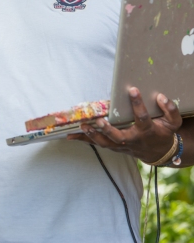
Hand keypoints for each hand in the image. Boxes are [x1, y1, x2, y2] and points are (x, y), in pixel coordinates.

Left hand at [67, 88, 182, 163]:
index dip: (137, 104)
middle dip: (108, 129)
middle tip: (99, 120)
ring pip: (105, 142)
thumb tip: (160, 96)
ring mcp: (121, 145)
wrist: (158, 152)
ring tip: (82, 125)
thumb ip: (170, 110)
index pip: (142, 117)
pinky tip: (70, 135)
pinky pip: (97, 144)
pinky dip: (84, 140)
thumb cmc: (163, 133)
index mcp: (146, 130)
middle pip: (118, 136)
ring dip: (92, 135)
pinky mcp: (113, 146)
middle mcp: (132, 139)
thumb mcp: (173, 122)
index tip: (132, 90)